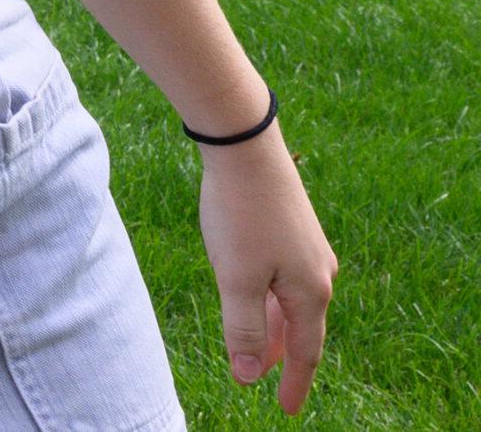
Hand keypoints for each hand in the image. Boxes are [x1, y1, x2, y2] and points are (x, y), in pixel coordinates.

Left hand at [197, 128, 335, 412]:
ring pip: (288, 302)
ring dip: (270, 326)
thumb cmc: (240, 213)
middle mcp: (318, 272)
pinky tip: (250, 296)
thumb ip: (241, 327)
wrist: (245, 148)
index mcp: (310, 291)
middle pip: (298, 327)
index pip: (305, 351)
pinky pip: (282, 279)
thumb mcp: (236, 277)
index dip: (293, 382)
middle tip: (260, 381)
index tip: (284, 409)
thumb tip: (247, 375)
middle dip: (278, 355)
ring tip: (251, 348)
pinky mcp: (291, 230)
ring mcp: (307, 250)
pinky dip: (267, 298)